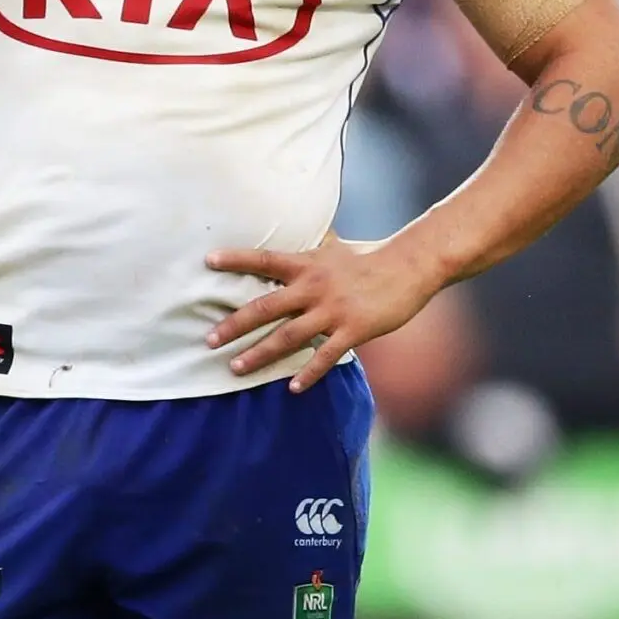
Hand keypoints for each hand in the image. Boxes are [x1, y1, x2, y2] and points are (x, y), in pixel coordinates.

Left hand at [205, 234, 443, 390]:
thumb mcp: (337, 247)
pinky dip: (308, 373)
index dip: (235, 259)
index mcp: (308, 264)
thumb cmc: (372, 256)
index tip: (207, 261)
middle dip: (234, 325)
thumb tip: (305, 230)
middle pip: (265, 306)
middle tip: (208, 340)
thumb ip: (315, 245)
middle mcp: (314, 287)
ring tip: (235, 368)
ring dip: (259, 354)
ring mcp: (333, 310)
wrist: (411, 266)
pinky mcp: (353, 330)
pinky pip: (326, 356)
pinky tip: (293, 388)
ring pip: (287, 336)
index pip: (264, 259)